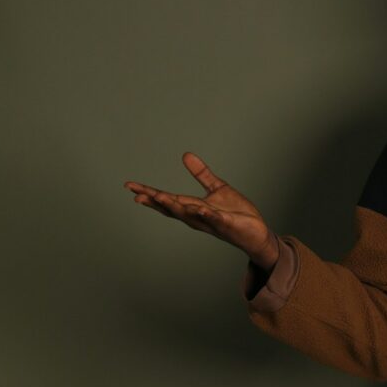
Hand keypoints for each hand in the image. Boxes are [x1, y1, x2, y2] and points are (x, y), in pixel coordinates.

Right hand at [125, 152, 278, 268]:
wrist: (256, 232)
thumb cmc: (236, 213)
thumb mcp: (217, 188)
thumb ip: (201, 173)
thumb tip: (185, 155)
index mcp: (193, 207)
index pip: (167, 199)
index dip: (149, 193)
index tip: (131, 186)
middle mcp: (197, 217)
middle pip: (172, 208)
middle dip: (154, 201)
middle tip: (135, 194)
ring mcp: (211, 222)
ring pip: (189, 214)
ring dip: (174, 207)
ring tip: (159, 196)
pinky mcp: (226, 224)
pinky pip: (214, 219)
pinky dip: (206, 214)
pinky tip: (198, 208)